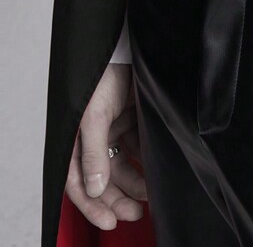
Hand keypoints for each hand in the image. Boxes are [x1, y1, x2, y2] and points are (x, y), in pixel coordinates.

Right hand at [65, 62, 147, 229]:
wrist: (134, 47)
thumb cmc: (105, 75)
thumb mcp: (95, 114)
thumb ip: (92, 152)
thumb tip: (93, 188)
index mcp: (77, 139)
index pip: (78, 182)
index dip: (92, 205)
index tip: (109, 222)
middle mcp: (94, 138)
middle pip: (103, 180)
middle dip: (117, 200)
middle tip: (135, 214)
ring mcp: (114, 130)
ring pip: (123, 167)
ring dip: (135, 184)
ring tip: (150, 197)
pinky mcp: (134, 121)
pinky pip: (139, 149)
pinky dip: (146, 163)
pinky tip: (156, 173)